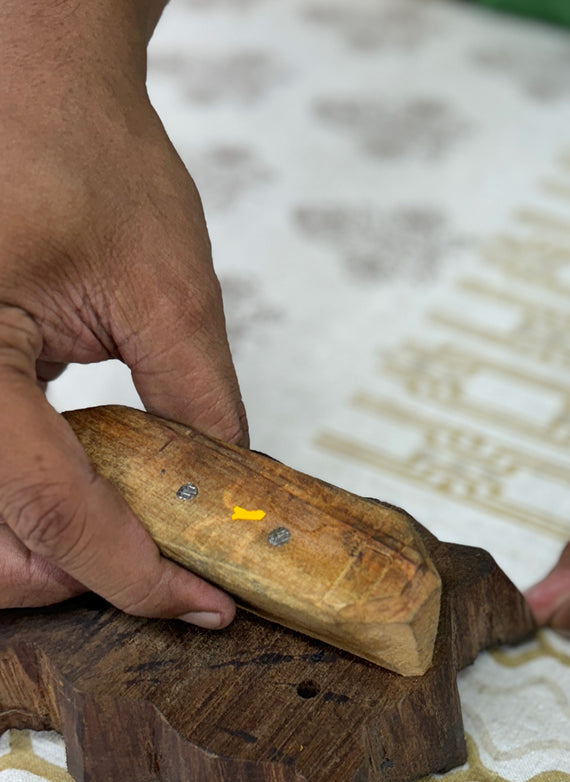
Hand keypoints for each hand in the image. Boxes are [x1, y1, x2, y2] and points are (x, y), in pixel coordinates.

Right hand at [0, 12, 244, 626]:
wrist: (15, 72)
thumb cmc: (73, 144)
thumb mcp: (162, 280)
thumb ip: (198, 400)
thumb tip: (232, 497)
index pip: (48, 506)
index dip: (133, 573)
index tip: (203, 605)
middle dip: (70, 583)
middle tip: (160, 582)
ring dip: (32, 561)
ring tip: (115, 551)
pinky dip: (11, 517)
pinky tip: (69, 506)